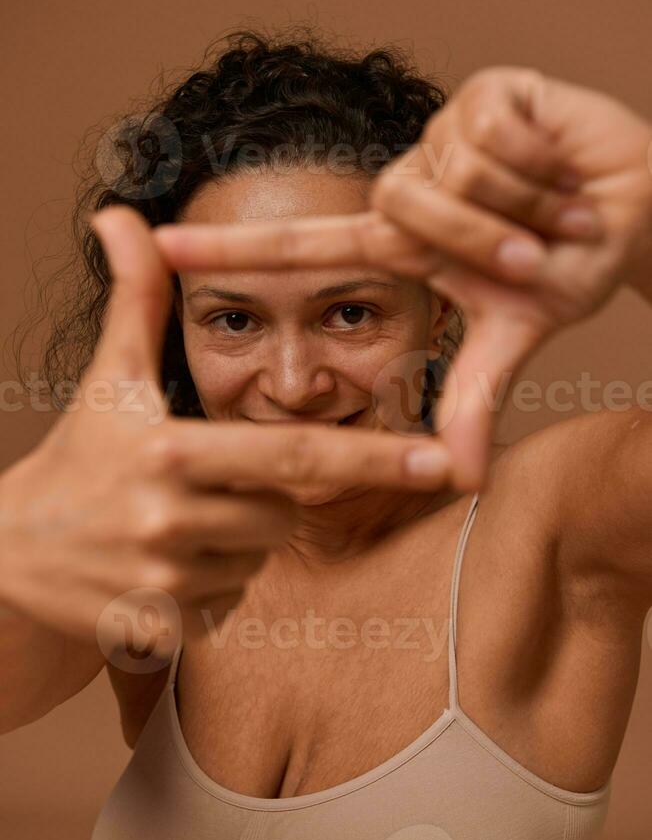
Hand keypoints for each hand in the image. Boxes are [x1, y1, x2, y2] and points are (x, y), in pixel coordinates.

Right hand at [0, 207, 449, 654]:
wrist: (11, 549)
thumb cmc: (78, 453)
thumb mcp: (109, 376)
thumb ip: (134, 296)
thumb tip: (119, 214)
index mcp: (171, 450)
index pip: (294, 455)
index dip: (372, 457)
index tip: (440, 460)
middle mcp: (170, 519)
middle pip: (285, 511)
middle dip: (265, 497)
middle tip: (205, 481)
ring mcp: (164, 580)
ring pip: (258, 557)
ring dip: (236, 539)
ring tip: (173, 521)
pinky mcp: (159, 625)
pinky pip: (230, 601)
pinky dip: (213, 583)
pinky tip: (163, 563)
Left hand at [155, 68, 651, 488]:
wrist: (636, 204)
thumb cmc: (570, 261)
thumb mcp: (516, 332)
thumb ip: (473, 396)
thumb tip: (456, 480)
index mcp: (402, 242)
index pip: (304, 246)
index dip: (233, 249)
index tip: (159, 248)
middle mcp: (409, 187)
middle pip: (405, 210)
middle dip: (488, 242)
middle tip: (536, 250)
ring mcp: (441, 136)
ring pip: (452, 171)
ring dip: (522, 204)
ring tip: (553, 205)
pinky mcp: (484, 91)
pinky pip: (493, 132)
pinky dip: (542, 160)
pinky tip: (558, 160)